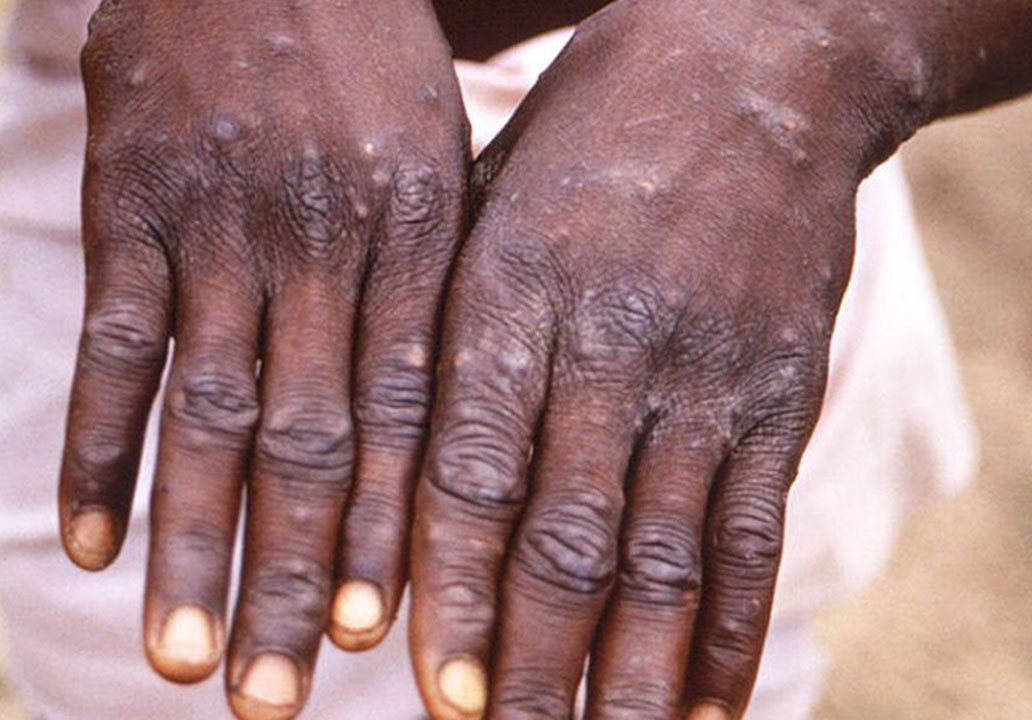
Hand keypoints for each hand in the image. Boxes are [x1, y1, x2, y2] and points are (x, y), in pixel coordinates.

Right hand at [57, 1, 467, 716]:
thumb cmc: (367, 68)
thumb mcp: (437, 160)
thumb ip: (435, 293)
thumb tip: (435, 442)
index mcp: (416, 237)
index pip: (409, 416)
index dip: (396, 535)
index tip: (388, 644)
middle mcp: (322, 241)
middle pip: (308, 441)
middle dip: (293, 578)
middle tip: (275, 699)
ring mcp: (219, 223)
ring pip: (207, 411)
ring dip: (190, 545)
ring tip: (178, 660)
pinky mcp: (130, 201)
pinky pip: (115, 342)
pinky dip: (97, 447)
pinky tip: (89, 543)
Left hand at [408, 1, 893, 716]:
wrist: (753, 63)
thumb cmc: (582, 139)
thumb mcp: (483, 204)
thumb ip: (440, 334)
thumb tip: (379, 480)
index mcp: (510, 294)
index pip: (470, 473)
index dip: (451, 593)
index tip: (430, 692)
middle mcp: (609, 345)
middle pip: (564, 540)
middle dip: (528, 666)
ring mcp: (706, 374)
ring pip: (664, 559)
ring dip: (630, 680)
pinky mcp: (782, 391)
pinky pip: (755, 534)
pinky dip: (733, 635)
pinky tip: (709, 711)